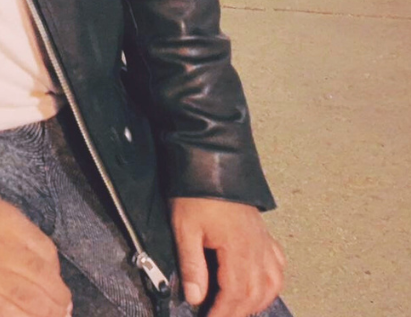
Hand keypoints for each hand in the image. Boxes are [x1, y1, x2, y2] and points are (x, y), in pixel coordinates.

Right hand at [0, 182, 71, 316]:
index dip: (54, 270)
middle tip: (62, 309)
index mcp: (11, 222)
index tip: (53, 279)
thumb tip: (25, 251)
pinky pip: (6, 314)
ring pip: (33, 301)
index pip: (46, 251)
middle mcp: (8, 248)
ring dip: (48, 314)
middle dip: (58, 298)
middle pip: (45, 279)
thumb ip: (8, 227)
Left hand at [170, 197, 284, 316]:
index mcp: (238, 249)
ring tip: (236, 309)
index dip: (223, 313)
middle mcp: (257, 249)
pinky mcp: (264, 234)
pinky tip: (260, 289)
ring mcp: (264, 242)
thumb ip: (191, 265)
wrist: (210, 162)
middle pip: (254, 294)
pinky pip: (277, 267)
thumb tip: (194, 298)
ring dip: (255, 302)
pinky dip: (271, 284)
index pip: (235, 294)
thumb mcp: (185, 228)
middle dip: (237, 312)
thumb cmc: (195, 194)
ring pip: (271, 284)